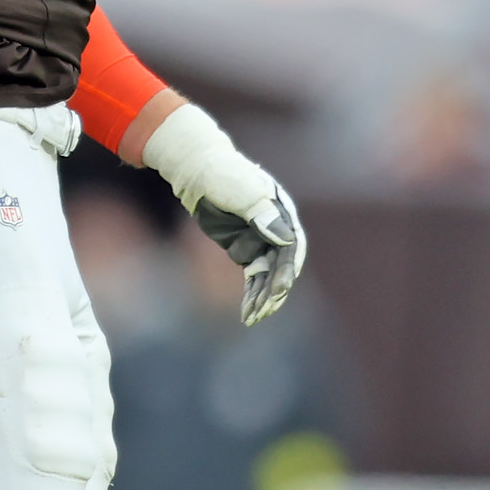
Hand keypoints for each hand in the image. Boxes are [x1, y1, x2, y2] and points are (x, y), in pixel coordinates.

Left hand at [192, 185, 306, 325]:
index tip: (279, 290)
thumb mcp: (242, 191)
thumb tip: (286, 238)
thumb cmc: (222, 174)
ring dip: (262, 298)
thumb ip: (262, 213)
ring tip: (253, 318)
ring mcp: (262, 241)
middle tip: (265, 311)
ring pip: (267, 276)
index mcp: (282, 212)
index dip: (286, 270)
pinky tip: (247, 313)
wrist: (198, 170)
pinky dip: (251, 294)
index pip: (290, 247)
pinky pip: (254, 277)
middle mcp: (277, 229)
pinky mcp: (246, 250)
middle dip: (274, 291)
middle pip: (282, 266)